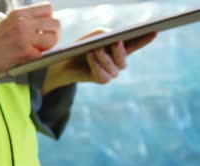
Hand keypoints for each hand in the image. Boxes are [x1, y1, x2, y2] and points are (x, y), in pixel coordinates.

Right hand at [0, 3, 60, 90]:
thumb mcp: (6, 26)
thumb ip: (24, 25)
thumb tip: (42, 30)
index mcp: (18, 14)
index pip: (47, 10)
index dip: (49, 21)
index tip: (44, 30)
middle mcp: (23, 22)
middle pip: (54, 23)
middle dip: (53, 35)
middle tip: (44, 44)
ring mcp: (24, 36)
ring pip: (53, 38)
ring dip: (48, 47)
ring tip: (36, 52)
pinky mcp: (24, 52)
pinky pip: (42, 54)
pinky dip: (37, 58)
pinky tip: (25, 60)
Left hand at [43, 29, 157, 93]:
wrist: (66, 63)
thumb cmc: (82, 47)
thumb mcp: (94, 36)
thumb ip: (105, 34)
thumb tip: (115, 40)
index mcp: (121, 49)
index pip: (136, 43)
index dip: (145, 38)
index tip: (155, 31)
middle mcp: (120, 62)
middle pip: (124, 58)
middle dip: (119, 50)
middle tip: (115, 41)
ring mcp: (113, 72)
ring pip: (113, 67)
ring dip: (103, 57)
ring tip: (95, 49)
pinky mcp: (103, 80)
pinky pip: (102, 74)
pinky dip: (95, 64)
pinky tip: (90, 56)